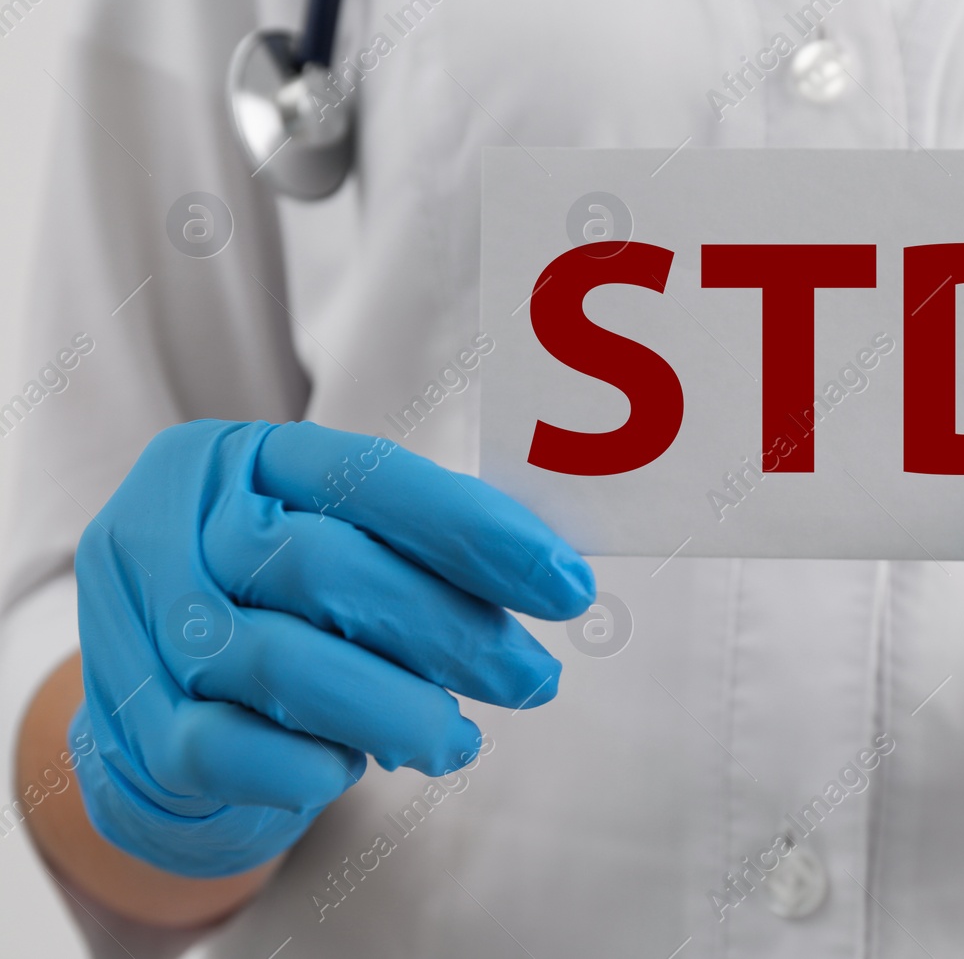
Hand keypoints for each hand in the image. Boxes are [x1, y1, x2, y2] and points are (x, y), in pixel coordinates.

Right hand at [72, 420, 592, 876]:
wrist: (147, 687)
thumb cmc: (276, 600)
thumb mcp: (327, 536)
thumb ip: (413, 546)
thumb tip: (549, 582)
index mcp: (240, 459)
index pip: (368, 475)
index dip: (476, 530)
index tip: (566, 587)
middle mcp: (176, 527)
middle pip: (328, 568)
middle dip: (452, 630)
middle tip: (534, 678)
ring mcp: (145, 625)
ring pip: (285, 663)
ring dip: (398, 709)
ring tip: (461, 739)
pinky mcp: (134, 724)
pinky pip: (229, 750)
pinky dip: (309, 766)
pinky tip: (353, 765)